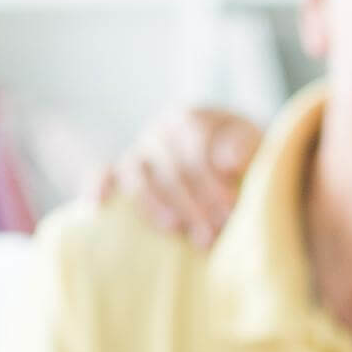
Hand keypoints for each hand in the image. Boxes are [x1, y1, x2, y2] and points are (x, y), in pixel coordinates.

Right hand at [88, 107, 261, 247]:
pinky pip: (103, 173)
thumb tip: (229, 162)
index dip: (213, 179)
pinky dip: (97, 186)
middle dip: (193, 203)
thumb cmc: (244, 154)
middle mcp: (161, 131)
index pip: (197, 148)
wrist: (230, 157)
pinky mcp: (122, 170)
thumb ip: (244, 148)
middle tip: (213, 233)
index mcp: (192, 119)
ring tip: (176, 229)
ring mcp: (139, 150)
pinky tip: (98, 205)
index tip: (231, 207)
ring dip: (156, 204)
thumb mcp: (254, 144)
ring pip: (138, 174)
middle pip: (171, 167)